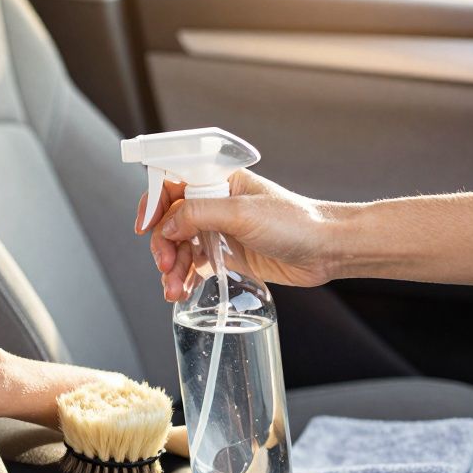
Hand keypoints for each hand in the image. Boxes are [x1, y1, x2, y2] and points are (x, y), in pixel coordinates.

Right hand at [136, 170, 338, 299]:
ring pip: (178, 246)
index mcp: (217, 181)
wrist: (327, 250)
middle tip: (166, 265)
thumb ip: (198, 214)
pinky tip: (180, 291)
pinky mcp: (225, 254)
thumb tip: (166, 225)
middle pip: (169, 221)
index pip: (171, 185)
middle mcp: (214, 203)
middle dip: (162, 245)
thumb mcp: (241, 212)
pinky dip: (183, 277)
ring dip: (170, 267)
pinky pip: (193, 264)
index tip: (145, 227)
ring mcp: (218, 230)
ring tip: (172, 289)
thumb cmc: (295, 222)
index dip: (154, 204)